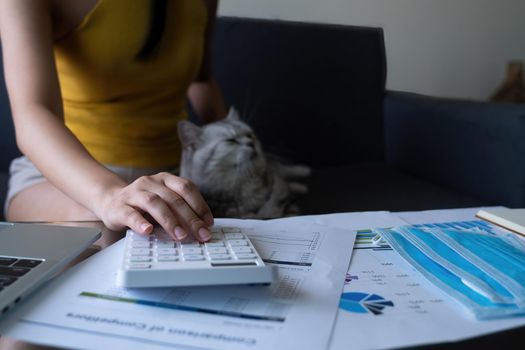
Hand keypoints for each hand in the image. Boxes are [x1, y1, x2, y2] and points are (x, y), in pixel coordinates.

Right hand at [95, 172, 213, 240]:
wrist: (111, 201)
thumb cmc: (143, 205)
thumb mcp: (164, 202)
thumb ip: (180, 210)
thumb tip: (202, 228)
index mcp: (165, 179)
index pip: (186, 188)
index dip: (200, 205)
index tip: (208, 222)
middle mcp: (150, 182)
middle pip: (174, 198)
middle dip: (190, 218)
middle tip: (201, 234)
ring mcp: (134, 193)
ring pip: (155, 203)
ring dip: (170, 221)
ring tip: (181, 236)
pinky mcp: (119, 207)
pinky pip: (130, 214)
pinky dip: (140, 223)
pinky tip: (148, 231)